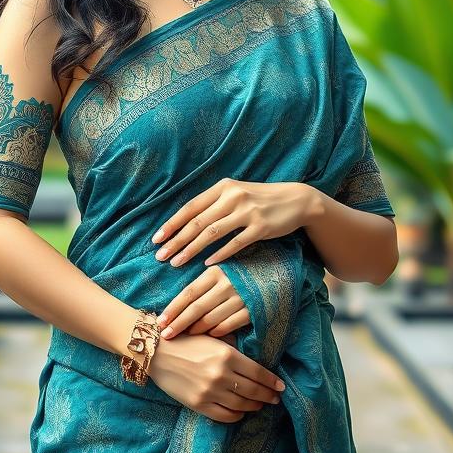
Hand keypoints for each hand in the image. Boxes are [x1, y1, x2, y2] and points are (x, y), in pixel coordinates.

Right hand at [146, 331, 285, 423]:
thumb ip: (232, 347)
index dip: (272, 382)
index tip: (280, 387)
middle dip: (267, 396)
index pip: (258, 373)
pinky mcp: (198, 404)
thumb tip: (252, 359)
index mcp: (227, 355)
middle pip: (253, 391)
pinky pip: (225, 415)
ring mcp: (209, 392)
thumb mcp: (212, 337)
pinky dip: (236, 415)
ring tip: (260, 404)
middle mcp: (220, 375)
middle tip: (275, 398)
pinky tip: (241, 411)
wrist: (156, 353)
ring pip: (241, 404)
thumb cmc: (185, 340)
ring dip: (254, 406)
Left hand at [151, 179, 311, 267]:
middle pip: (197, 221)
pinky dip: (219, 254)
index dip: (172, 224)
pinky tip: (207, 265)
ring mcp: (248, 212)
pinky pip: (235, 243)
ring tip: (177, 263)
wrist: (296, 200)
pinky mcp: (261, 227)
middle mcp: (233, 197)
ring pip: (212, 233)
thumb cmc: (260, 199)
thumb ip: (214, 204)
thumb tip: (185, 221)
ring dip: (192, 249)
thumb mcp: (236, 194)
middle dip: (176, 240)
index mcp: (223, 187)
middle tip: (161, 256)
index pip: (191, 207)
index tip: (156, 239)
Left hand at [156, 264, 249, 339]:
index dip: (173, 308)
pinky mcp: (252, 311)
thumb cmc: (240, 273)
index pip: (189, 293)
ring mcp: (240, 298)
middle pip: (196, 308)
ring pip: (211, 319)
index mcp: (215, 272)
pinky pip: (228, 326)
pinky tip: (207, 336)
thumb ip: (202, 283)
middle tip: (166, 335)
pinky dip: (216, 332)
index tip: (161, 321)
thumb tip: (176, 303)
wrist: (275, 272)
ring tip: (184, 337)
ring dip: (196, 330)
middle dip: (179, 323)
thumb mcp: (220, 271)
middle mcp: (226, 284)